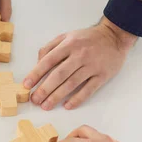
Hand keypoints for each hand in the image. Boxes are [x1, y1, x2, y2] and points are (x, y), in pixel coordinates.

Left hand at [23, 17, 137, 109]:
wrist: (114, 36)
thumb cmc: (87, 38)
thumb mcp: (67, 36)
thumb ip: (51, 47)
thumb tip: (38, 62)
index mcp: (69, 45)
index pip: (49, 60)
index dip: (36, 73)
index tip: (27, 85)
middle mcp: (79, 55)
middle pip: (59, 75)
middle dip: (44, 89)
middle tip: (34, 100)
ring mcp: (92, 66)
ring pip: (72, 84)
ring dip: (57, 96)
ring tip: (46, 106)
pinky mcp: (102, 75)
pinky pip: (88, 90)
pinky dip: (77, 99)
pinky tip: (67, 106)